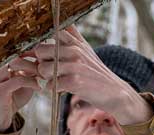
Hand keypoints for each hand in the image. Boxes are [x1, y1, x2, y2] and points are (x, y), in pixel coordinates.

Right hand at [0, 54, 40, 132]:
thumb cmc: (11, 103)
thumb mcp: (22, 87)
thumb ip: (29, 76)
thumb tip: (43, 65)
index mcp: (0, 68)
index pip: (16, 55)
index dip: (30, 54)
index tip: (44, 60)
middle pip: (16, 57)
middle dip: (33, 61)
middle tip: (47, 68)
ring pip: (15, 64)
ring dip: (32, 69)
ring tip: (43, 77)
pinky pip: (18, 80)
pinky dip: (30, 82)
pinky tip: (38, 88)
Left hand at [28, 27, 152, 125]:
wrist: (113, 91)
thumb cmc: (95, 71)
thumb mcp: (86, 49)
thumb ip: (73, 36)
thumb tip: (63, 24)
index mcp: (75, 41)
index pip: (49, 34)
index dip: (41, 44)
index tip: (44, 55)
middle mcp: (74, 50)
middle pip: (40, 51)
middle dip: (40, 62)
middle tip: (48, 71)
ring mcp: (74, 65)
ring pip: (43, 69)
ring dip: (45, 77)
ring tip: (55, 80)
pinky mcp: (74, 81)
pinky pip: (50, 85)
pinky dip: (52, 89)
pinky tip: (61, 88)